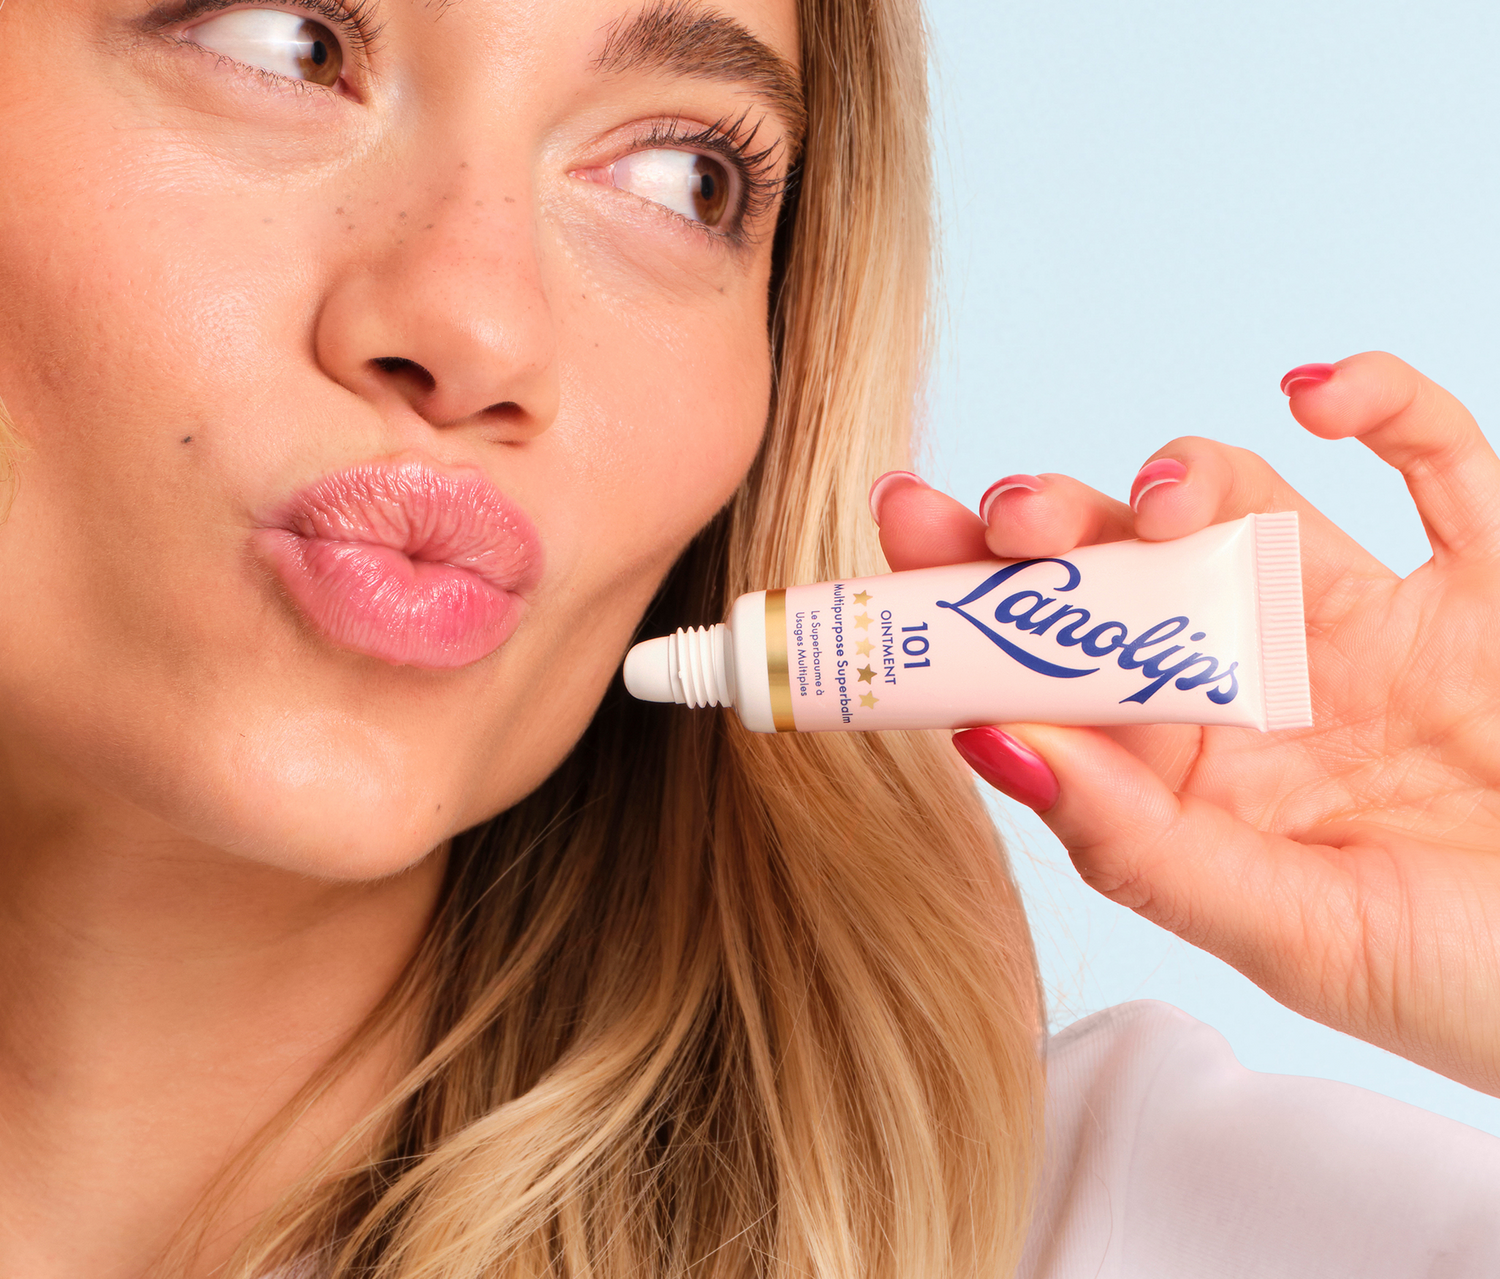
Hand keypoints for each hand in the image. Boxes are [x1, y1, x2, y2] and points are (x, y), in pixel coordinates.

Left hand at [872, 353, 1499, 1096]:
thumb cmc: (1469, 985)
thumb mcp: (1293, 936)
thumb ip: (1146, 847)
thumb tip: (993, 745)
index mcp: (1188, 776)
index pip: (1053, 667)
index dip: (972, 598)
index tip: (902, 530)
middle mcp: (1260, 688)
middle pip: (1125, 572)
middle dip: (1056, 531)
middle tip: (1011, 517)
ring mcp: (1369, 628)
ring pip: (1246, 505)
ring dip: (1188, 476)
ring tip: (1166, 500)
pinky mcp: (1485, 587)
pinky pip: (1442, 463)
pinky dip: (1385, 403)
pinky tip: (1315, 393)